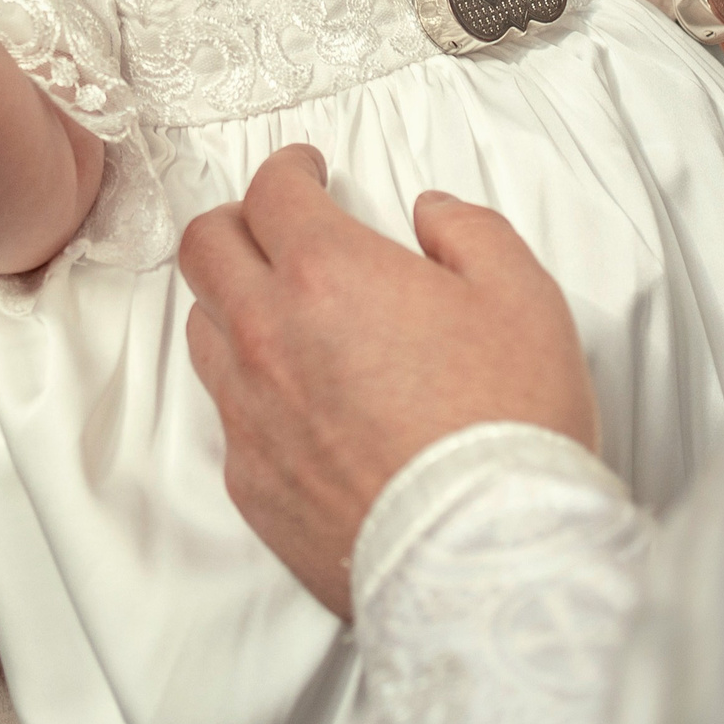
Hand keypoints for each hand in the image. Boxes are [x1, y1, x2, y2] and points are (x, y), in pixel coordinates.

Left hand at [182, 145, 597, 617]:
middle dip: (238, 221)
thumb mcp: (520, 291)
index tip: (307, 171)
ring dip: (233, 303)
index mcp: (328, 273)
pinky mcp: (253, 485)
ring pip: (203, 331)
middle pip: (205, 250)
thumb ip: (468, 229)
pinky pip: (228, 415)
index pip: (270, 192)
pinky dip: (252, 388)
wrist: (486, 554)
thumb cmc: (506, 421)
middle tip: (276, 225)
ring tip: (281, 309)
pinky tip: (299, 398)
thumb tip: (431, 215)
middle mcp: (269, 337)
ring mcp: (253, 416)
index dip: (289, 169)